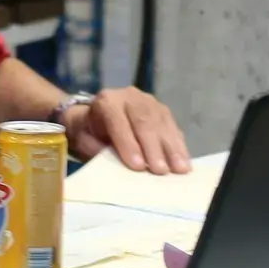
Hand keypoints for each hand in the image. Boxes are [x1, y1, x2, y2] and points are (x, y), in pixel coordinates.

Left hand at [63, 88, 191, 174]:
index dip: (128, 144)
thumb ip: (93, 147)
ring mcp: (150, 102)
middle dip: (153, 148)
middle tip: (160, 171)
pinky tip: (184, 162)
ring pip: (162, 124)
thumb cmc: (90, 131)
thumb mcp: (84, 139)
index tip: (138, 166)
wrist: (97, 117)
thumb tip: (113, 161)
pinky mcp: (164, 111)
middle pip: (144, 121)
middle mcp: (130, 97)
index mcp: (107, 101)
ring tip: (179, 169)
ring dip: (172, 149)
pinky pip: (173, 128)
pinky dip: (179, 147)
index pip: (118, 121)